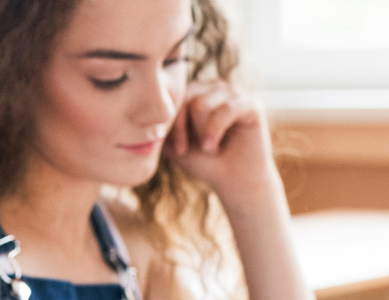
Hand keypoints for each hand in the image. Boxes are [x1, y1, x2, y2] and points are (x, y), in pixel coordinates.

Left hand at [166, 80, 278, 195]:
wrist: (233, 180)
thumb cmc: (203, 161)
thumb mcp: (172, 143)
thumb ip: (158, 126)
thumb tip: (137, 114)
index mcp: (194, 92)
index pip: (172, 95)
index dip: (169, 123)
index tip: (173, 148)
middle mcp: (213, 87)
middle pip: (185, 96)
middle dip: (181, 127)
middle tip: (185, 150)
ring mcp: (233, 93)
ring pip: (202, 103)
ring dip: (200, 132)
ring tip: (207, 148)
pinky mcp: (252, 103)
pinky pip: (227, 108)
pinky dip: (215, 130)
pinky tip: (213, 146)